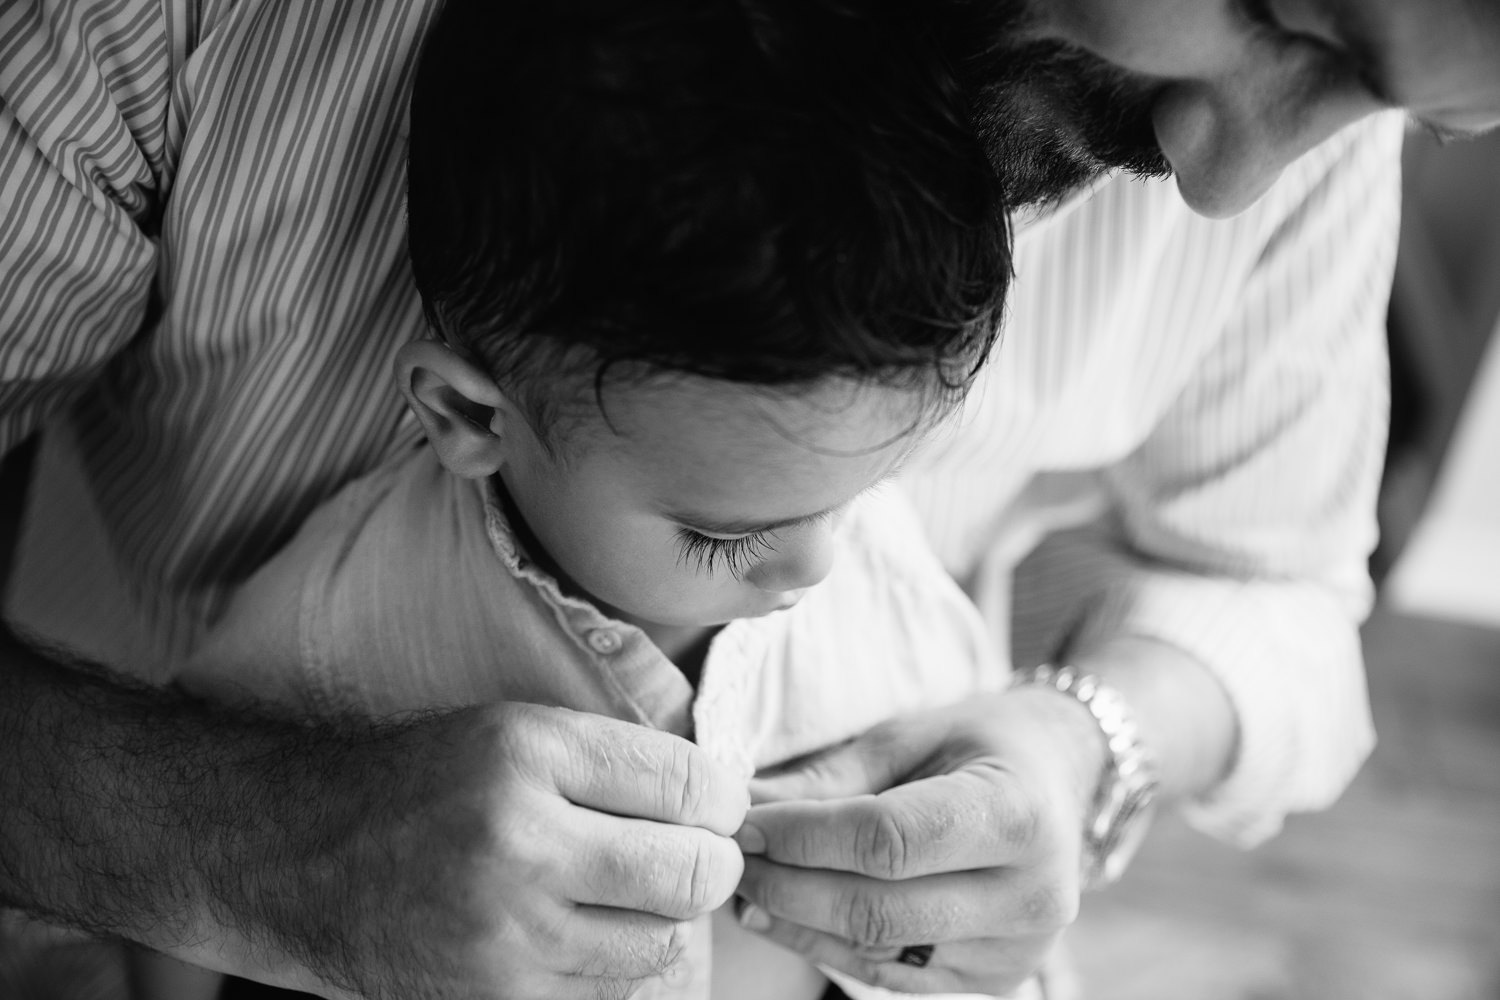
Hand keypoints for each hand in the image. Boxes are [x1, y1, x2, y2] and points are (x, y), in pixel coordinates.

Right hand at [233, 703, 748, 999]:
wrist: (305, 857)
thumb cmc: (428, 782)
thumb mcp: (515, 731)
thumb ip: (616, 759)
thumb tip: (722, 800)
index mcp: (527, 753)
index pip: (687, 782)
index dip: (721, 798)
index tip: (714, 805)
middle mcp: (518, 842)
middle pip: (692, 873)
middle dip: (712, 863)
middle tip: (694, 853)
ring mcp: (505, 932)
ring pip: (661, 943)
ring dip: (664, 918)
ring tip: (630, 889)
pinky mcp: (492, 997)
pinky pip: (609, 989)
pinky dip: (616, 961)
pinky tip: (585, 926)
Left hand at [731, 690, 1103, 995]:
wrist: (1058, 779)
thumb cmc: (980, 744)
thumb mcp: (909, 735)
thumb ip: (829, 779)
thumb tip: (743, 806)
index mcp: (1017, 813)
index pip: (888, 840)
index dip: (805, 838)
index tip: (743, 824)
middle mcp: (1032, 894)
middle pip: (879, 908)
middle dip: (788, 886)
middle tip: (729, 861)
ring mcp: (1020, 950)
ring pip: (879, 951)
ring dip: (797, 925)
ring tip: (745, 890)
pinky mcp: (998, 981)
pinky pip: (894, 975)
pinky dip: (829, 949)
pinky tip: (783, 918)